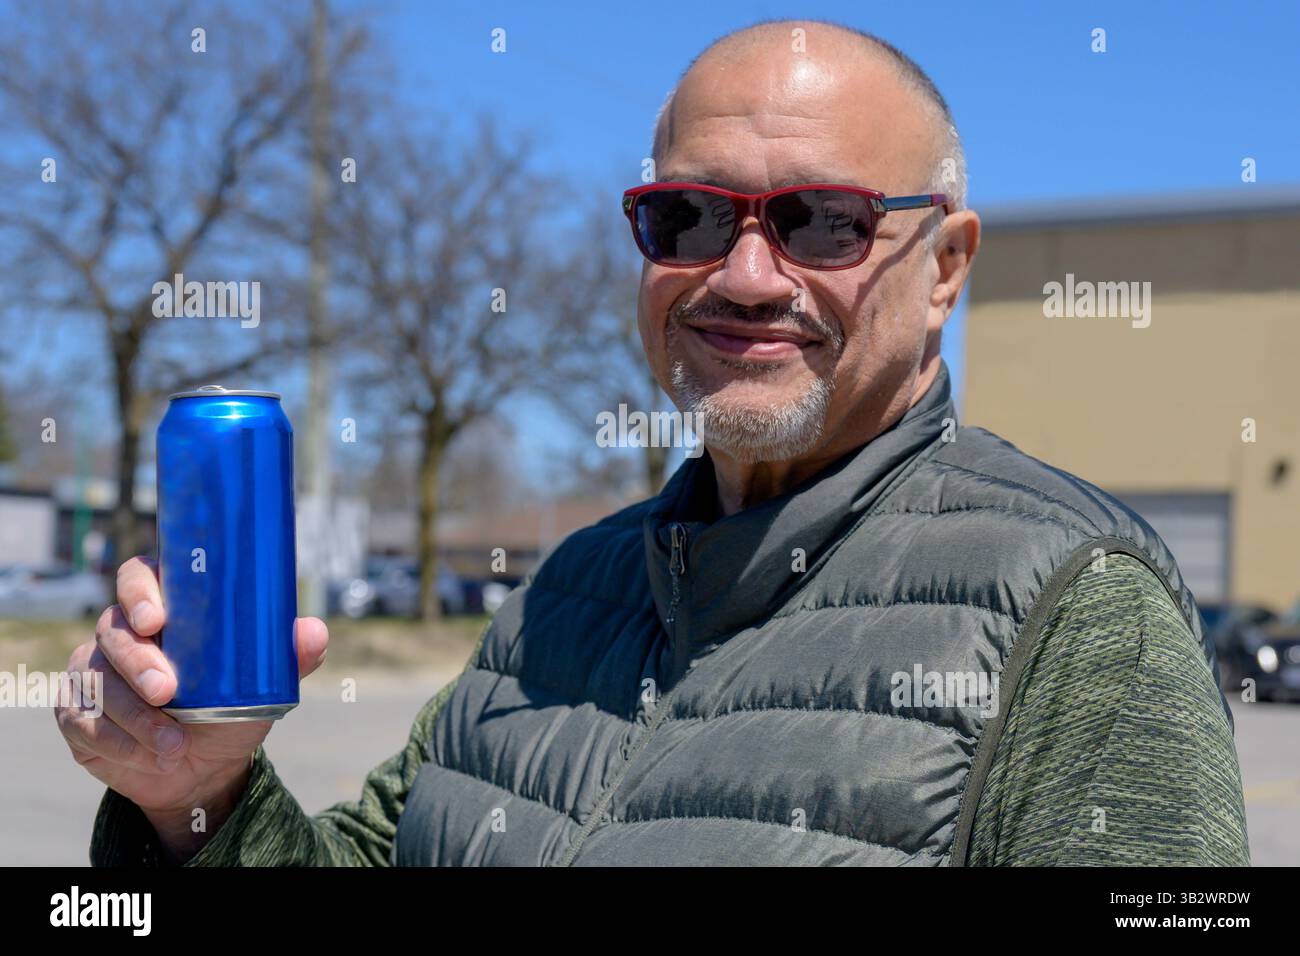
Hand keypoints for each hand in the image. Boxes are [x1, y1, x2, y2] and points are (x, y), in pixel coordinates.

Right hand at [55, 555, 328, 857]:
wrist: (204, 768)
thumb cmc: (231, 707)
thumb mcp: (264, 684)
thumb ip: (287, 656)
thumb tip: (313, 632)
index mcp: (166, 606)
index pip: (138, 576)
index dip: (140, 591)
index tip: (157, 618)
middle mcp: (122, 631)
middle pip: (114, 630)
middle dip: (139, 661)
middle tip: (167, 690)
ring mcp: (94, 670)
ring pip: (98, 680)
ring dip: (135, 716)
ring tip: (173, 743)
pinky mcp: (76, 711)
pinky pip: (85, 721)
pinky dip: (119, 742)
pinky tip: (148, 756)